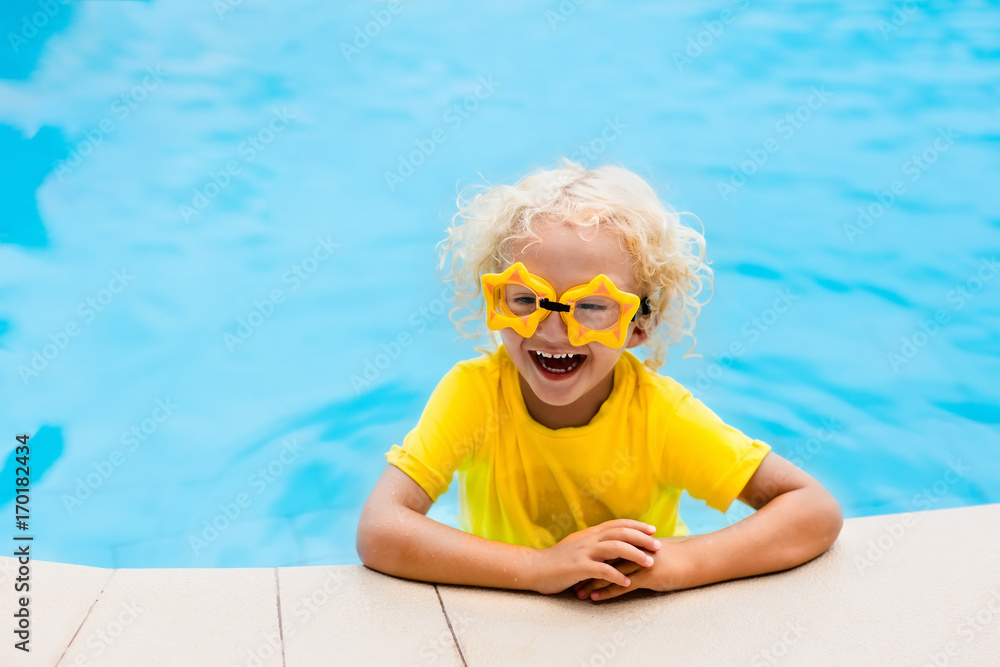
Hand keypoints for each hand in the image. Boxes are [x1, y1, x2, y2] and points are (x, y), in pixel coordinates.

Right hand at [531, 519, 661, 594]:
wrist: (535, 568)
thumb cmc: (558, 560)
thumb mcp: (578, 546)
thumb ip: (594, 543)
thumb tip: (612, 543)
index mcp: (590, 534)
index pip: (617, 524)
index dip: (636, 526)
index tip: (652, 529)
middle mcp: (589, 539)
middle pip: (620, 533)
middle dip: (641, 538)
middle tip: (658, 545)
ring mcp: (584, 552)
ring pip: (615, 548)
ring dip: (635, 555)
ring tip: (649, 563)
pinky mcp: (579, 567)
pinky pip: (602, 570)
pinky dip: (617, 576)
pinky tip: (627, 583)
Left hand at [573, 540, 691, 600]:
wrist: (693, 562)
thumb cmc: (672, 557)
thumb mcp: (650, 550)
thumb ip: (634, 550)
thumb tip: (619, 554)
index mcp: (632, 542)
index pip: (604, 549)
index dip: (589, 558)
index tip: (574, 566)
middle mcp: (633, 550)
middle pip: (603, 560)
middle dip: (586, 570)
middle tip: (569, 580)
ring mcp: (640, 562)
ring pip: (610, 573)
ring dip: (593, 583)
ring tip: (578, 593)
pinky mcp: (648, 576)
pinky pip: (624, 585)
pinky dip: (608, 591)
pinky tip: (596, 598)